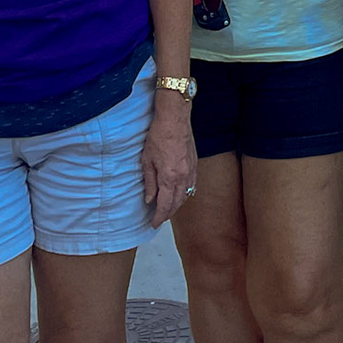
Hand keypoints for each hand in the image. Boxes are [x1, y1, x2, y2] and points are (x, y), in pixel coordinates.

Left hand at [140, 95, 195, 227]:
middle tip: (159, 218)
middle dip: (168, 213)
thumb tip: (149, 199)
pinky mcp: (195, 164)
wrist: (174, 119)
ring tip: (167, 208)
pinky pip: (192, 185)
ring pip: (186, 195)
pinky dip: (185, 193)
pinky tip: (179, 194)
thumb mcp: (147, 160)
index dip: (159, 217)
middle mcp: (183, 177)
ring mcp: (191, 171)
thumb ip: (149, 182)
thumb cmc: (159, 136)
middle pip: (177, 203)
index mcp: (170, 177)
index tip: (153, 223)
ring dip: (177, 204)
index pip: (165, 205)